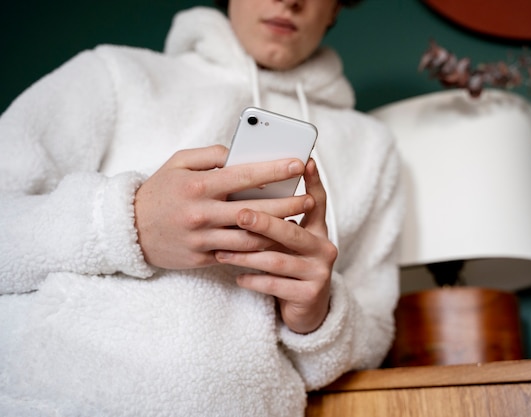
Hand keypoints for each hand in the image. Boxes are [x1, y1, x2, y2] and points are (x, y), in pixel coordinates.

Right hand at [134, 145, 313, 269]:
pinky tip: (274, 242)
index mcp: (199, 185)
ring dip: (278, 232)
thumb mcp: (178, 162)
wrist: (128, 229)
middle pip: (256, 211)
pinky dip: (258, 249)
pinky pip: (237, 256)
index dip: (275, 170)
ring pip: (251, 238)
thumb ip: (211, 154)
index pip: (245, 175)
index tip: (298, 163)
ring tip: (298, 223)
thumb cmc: (158, 191)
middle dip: (288, 205)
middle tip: (310, 199)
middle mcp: (202, 213)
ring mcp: (203, 239)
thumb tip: (240, 153)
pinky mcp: (202, 258)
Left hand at [214, 159, 336, 333]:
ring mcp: (318, 272)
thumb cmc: (288, 267)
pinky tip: (237, 276)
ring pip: (278, 260)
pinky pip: (275, 285)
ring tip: (223, 251)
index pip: (317, 201)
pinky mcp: (309, 295)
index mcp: (318, 230)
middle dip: (264, 222)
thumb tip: (247, 192)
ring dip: (247, 255)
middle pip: (292, 231)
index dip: (313, 181)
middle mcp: (323, 248)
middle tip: (239, 214)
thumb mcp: (288, 243)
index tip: (305, 161)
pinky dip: (253, 280)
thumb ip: (278, 220)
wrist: (306, 311)